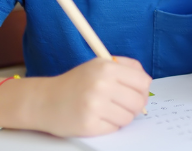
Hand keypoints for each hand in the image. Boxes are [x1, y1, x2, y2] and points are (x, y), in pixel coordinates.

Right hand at [33, 57, 150, 136]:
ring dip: (122, 116)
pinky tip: (98, 118)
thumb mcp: (98, 65)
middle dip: (135, 105)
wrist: (44, 101)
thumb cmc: (75, 83)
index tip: (136, 92)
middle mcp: (101, 85)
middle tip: (124, 105)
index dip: (142, 90)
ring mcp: (95, 106)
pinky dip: (110, 125)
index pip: (143, 82)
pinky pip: (115, 128)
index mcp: (106, 68)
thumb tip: (147, 82)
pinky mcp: (89, 124)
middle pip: (138, 101)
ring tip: (108, 111)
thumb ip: (125, 67)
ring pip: (129, 117)